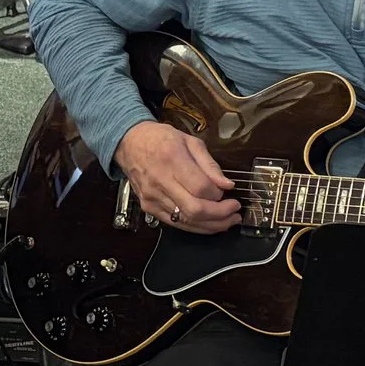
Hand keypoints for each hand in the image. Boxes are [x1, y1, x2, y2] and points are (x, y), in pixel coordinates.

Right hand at [116, 121, 241, 232]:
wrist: (129, 143)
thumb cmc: (161, 139)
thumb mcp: (190, 141)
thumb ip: (210, 165)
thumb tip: (227, 185)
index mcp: (172, 159)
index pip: (201, 188)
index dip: (219, 195)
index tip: (228, 192)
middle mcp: (160, 181)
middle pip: (195, 209)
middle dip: (220, 215)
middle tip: (235, 212)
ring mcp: (153, 197)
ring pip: (187, 221)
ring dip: (212, 225)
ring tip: (228, 221)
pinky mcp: (149, 207)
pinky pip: (176, 223)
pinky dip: (195, 226)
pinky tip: (209, 223)